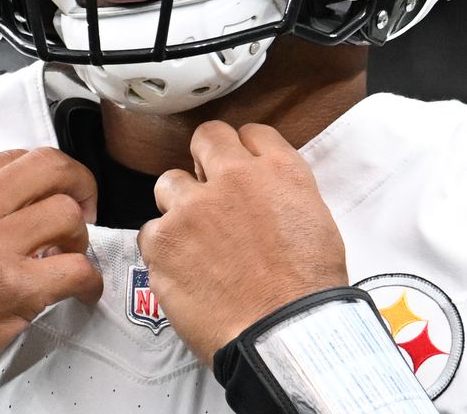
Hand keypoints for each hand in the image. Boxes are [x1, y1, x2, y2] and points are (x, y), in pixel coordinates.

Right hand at [0, 147, 102, 402]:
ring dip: (82, 238)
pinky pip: (77, 270)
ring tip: (72, 257)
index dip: (49, 175)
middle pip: (54, 169)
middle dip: (81, 186)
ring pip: (70, 215)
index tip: (56, 190)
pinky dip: (89, 281)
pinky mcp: (14, 291)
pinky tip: (82, 290)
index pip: (20, 157)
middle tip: (84, 208)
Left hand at [137, 121, 346, 362]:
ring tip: (194, 240)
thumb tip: (262, 191)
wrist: (283, 333)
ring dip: (179, 206)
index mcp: (278, 171)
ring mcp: (193, 207)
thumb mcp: (315, 221)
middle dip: (206, 160)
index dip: (244, 152)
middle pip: (206, 138)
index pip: (251, 133)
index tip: (240, 169)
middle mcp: (234, 177)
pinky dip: (163, 249)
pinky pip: (151, 232)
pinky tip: (183, 270)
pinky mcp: (164, 241)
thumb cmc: (307, 290)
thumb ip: (282, 192)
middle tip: (210, 191)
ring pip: (169, 183)